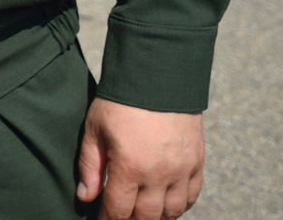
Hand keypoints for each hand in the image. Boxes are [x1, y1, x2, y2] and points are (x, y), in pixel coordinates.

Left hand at [75, 99, 204, 219]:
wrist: (157, 77)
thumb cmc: (120, 103)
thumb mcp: (94, 130)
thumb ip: (89, 166)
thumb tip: (86, 197)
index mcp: (129, 167)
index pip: (118, 209)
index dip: (107, 219)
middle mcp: (159, 174)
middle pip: (146, 216)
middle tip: (119, 218)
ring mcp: (181, 170)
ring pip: (171, 212)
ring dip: (155, 218)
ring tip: (141, 215)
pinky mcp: (196, 163)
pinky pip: (192, 197)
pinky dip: (180, 207)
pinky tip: (166, 206)